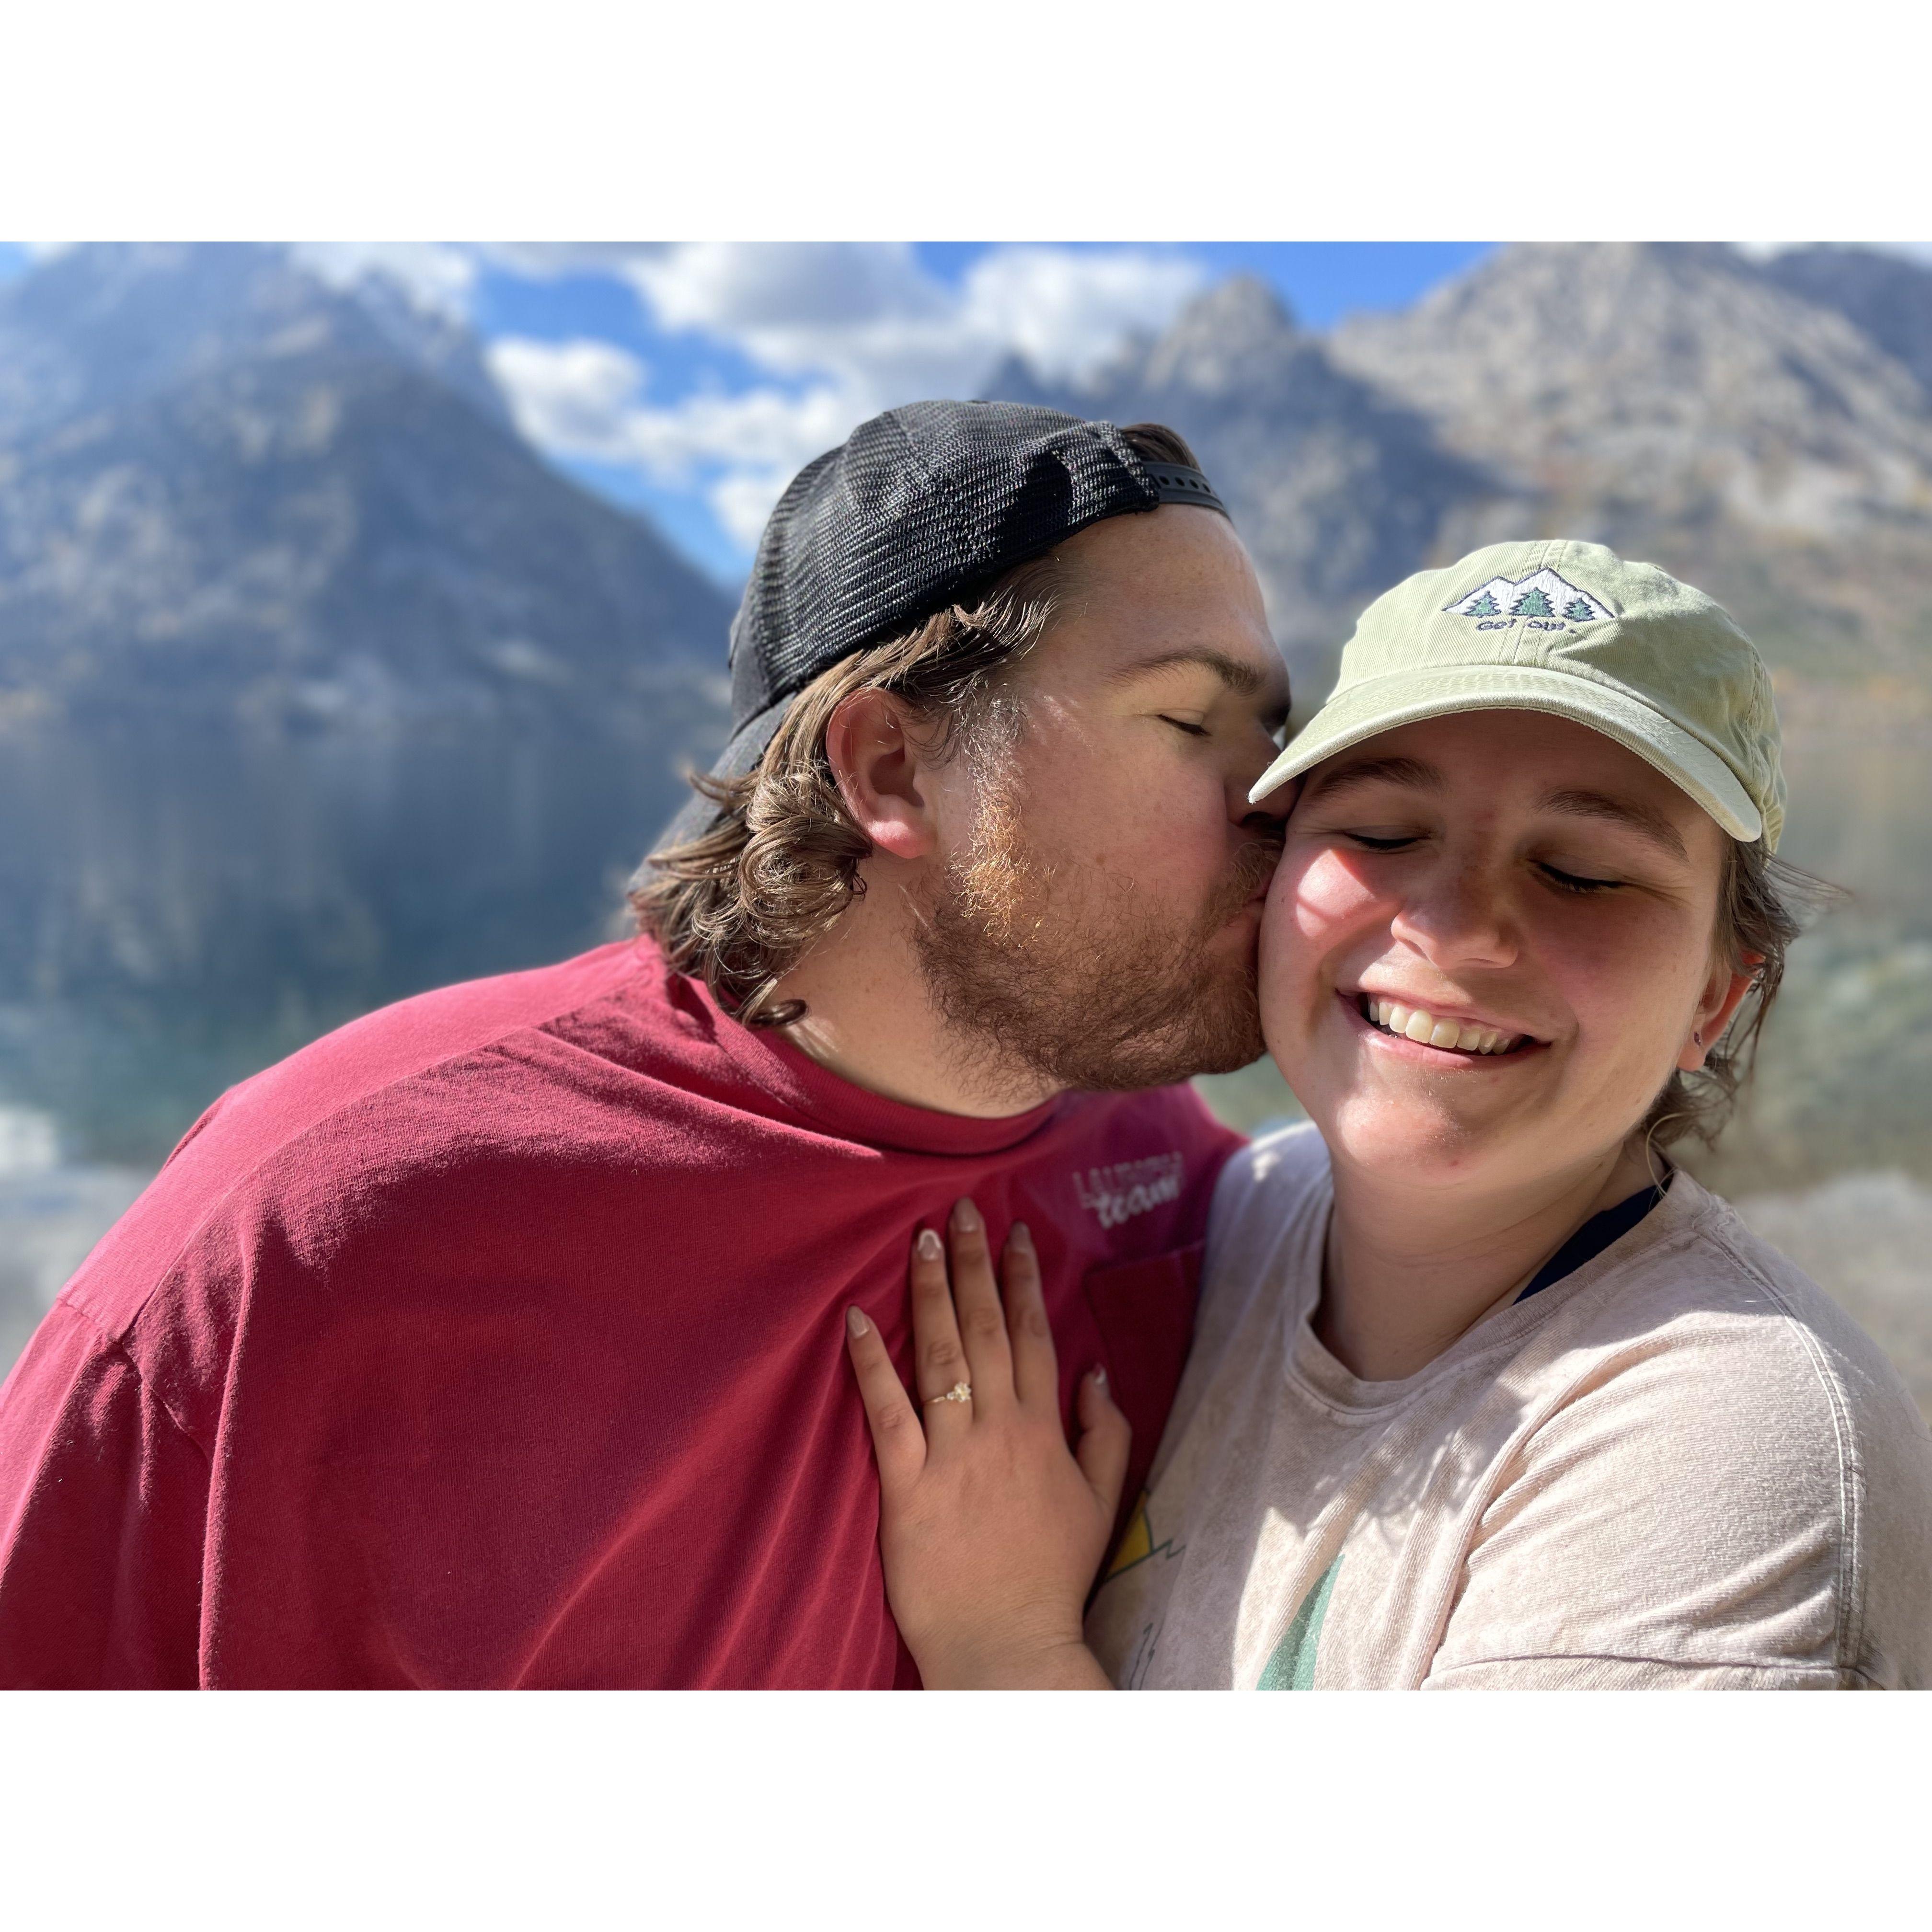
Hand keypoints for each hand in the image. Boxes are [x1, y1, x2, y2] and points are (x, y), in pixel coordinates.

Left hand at [844, 1198, 1126, 1689]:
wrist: (1009, 1647)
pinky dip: (871, 1362)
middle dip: (974, 1263)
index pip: (1035, 1335)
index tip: (1015, 1233)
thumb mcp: (1101, 1503)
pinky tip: (855, 1319)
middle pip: (988, 1328)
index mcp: (1045, 1430)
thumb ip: (1104, 1433)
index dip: (1024, 1279)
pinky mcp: (907, 1485)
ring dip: (929, 1292)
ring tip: (920, 1239)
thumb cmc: (1052, 1576)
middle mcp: (1000, 1430)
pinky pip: (887, 1411)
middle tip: (962, 1209)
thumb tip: (1094, 1370)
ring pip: (942, 1354)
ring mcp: (952, 1455)